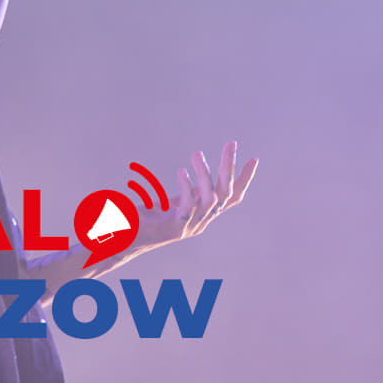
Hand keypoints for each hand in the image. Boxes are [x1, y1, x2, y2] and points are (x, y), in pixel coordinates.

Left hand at [135, 141, 258, 251]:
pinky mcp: (176, 229)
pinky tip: (182, 172)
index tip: (255, 159)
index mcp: (204, 213)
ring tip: (197, 154)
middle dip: (229, 167)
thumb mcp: (174, 201)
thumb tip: (200, 168)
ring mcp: (191, 226)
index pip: (232, 197)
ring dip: (206, 175)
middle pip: (226, 193)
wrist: (127, 239)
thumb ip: (189, 191)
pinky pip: (188, 207)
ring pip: (210, 199)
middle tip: (231, 143)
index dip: (244, 179)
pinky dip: (187, 188)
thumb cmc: (148, 218)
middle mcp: (202, 221)